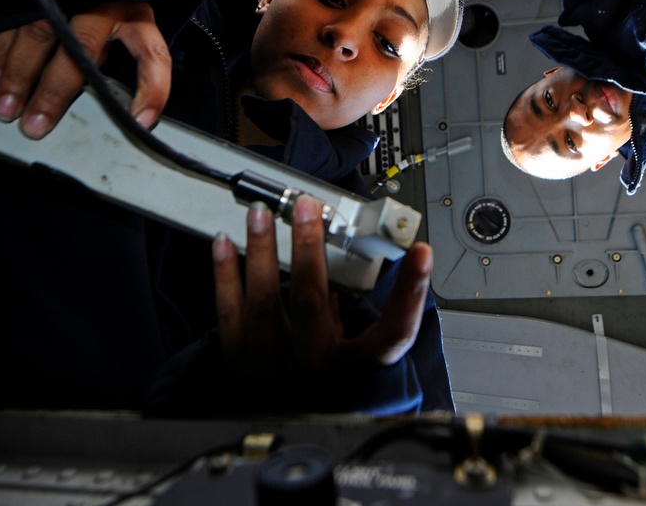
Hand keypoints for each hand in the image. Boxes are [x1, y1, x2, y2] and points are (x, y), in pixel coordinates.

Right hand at [0, 1, 171, 138]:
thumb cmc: (116, 15)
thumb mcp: (135, 37)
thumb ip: (134, 70)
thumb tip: (134, 115)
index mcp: (136, 15)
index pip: (152, 52)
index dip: (151, 88)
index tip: (140, 120)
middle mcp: (103, 3)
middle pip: (80, 45)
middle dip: (55, 89)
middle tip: (37, 123)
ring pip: (39, 33)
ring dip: (19, 75)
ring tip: (7, 107)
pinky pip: (12, 21)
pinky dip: (0, 53)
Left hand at [212, 196, 432, 383]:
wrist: (296, 437)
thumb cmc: (330, 393)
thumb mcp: (356, 359)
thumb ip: (350, 316)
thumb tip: (333, 273)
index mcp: (357, 370)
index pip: (394, 331)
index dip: (411, 292)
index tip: (421, 254)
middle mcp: (316, 369)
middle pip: (311, 300)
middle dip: (307, 246)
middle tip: (306, 209)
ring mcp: (274, 369)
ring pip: (264, 302)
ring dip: (261, 252)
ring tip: (260, 215)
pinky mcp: (240, 367)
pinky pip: (229, 315)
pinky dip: (225, 276)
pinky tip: (224, 245)